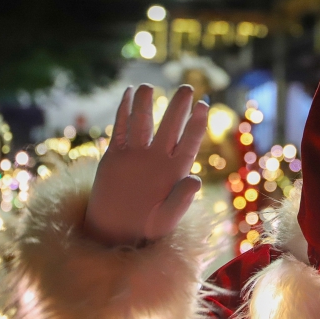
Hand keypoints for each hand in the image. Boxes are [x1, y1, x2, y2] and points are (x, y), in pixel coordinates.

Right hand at [83, 84, 208, 245]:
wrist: (118, 232)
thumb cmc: (148, 228)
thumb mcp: (166, 219)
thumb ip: (180, 200)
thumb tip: (195, 181)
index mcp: (176, 170)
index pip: (189, 142)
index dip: (196, 124)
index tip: (203, 105)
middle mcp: (158, 158)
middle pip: (170, 127)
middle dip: (178, 107)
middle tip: (186, 87)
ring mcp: (137, 155)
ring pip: (142, 123)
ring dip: (145, 104)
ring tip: (148, 86)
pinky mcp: (116, 156)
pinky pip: (120, 130)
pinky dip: (123, 112)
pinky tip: (128, 93)